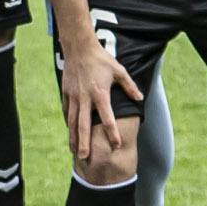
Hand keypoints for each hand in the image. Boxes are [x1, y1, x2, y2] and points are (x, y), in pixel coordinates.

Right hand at [59, 34, 139, 166]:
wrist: (79, 47)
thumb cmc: (101, 59)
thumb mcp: (119, 71)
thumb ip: (130, 87)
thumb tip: (140, 99)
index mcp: (100, 94)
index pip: (107, 119)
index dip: (113, 133)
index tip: (116, 146)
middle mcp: (85, 98)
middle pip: (85, 126)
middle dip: (85, 143)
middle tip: (86, 157)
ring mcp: (74, 96)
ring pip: (73, 121)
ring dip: (74, 137)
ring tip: (74, 151)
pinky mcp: (66, 93)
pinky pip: (68, 111)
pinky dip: (69, 123)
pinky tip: (70, 131)